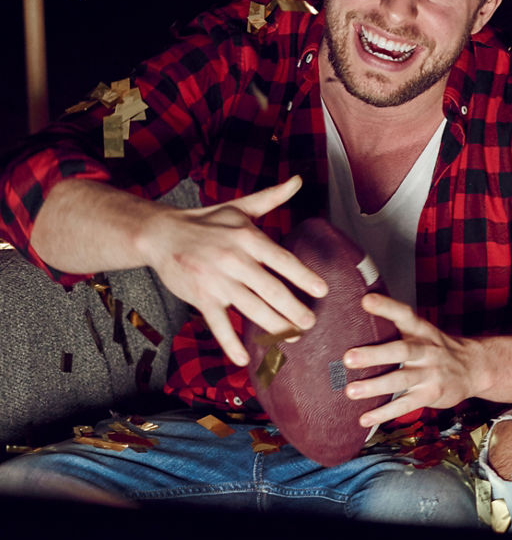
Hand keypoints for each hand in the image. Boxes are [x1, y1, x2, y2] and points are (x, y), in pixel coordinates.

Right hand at [140, 176, 325, 365]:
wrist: (160, 234)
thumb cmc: (207, 221)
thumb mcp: (240, 207)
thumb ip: (272, 197)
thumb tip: (299, 180)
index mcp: (248, 238)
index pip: (284, 261)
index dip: (305, 277)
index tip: (323, 290)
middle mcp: (234, 260)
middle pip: (272, 290)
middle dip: (294, 310)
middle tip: (311, 323)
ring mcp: (216, 281)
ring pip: (251, 310)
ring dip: (274, 327)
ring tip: (292, 336)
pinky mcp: (200, 298)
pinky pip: (218, 325)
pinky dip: (230, 344)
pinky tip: (244, 360)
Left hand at [343, 294, 482, 426]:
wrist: (475, 368)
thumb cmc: (437, 348)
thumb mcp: (424, 332)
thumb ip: (396, 326)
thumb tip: (356, 314)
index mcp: (422, 330)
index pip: (404, 314)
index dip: (386, 306)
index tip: (365, 300)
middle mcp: (426, 350)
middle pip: (401, 350)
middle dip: (375, 354)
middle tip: (348, 358)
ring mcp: (430, 373)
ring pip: (401, 379)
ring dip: (375, 386)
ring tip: (351, 391)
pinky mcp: (431, 394)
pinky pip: (406, 405)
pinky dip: (384, 413)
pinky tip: (365, 419)